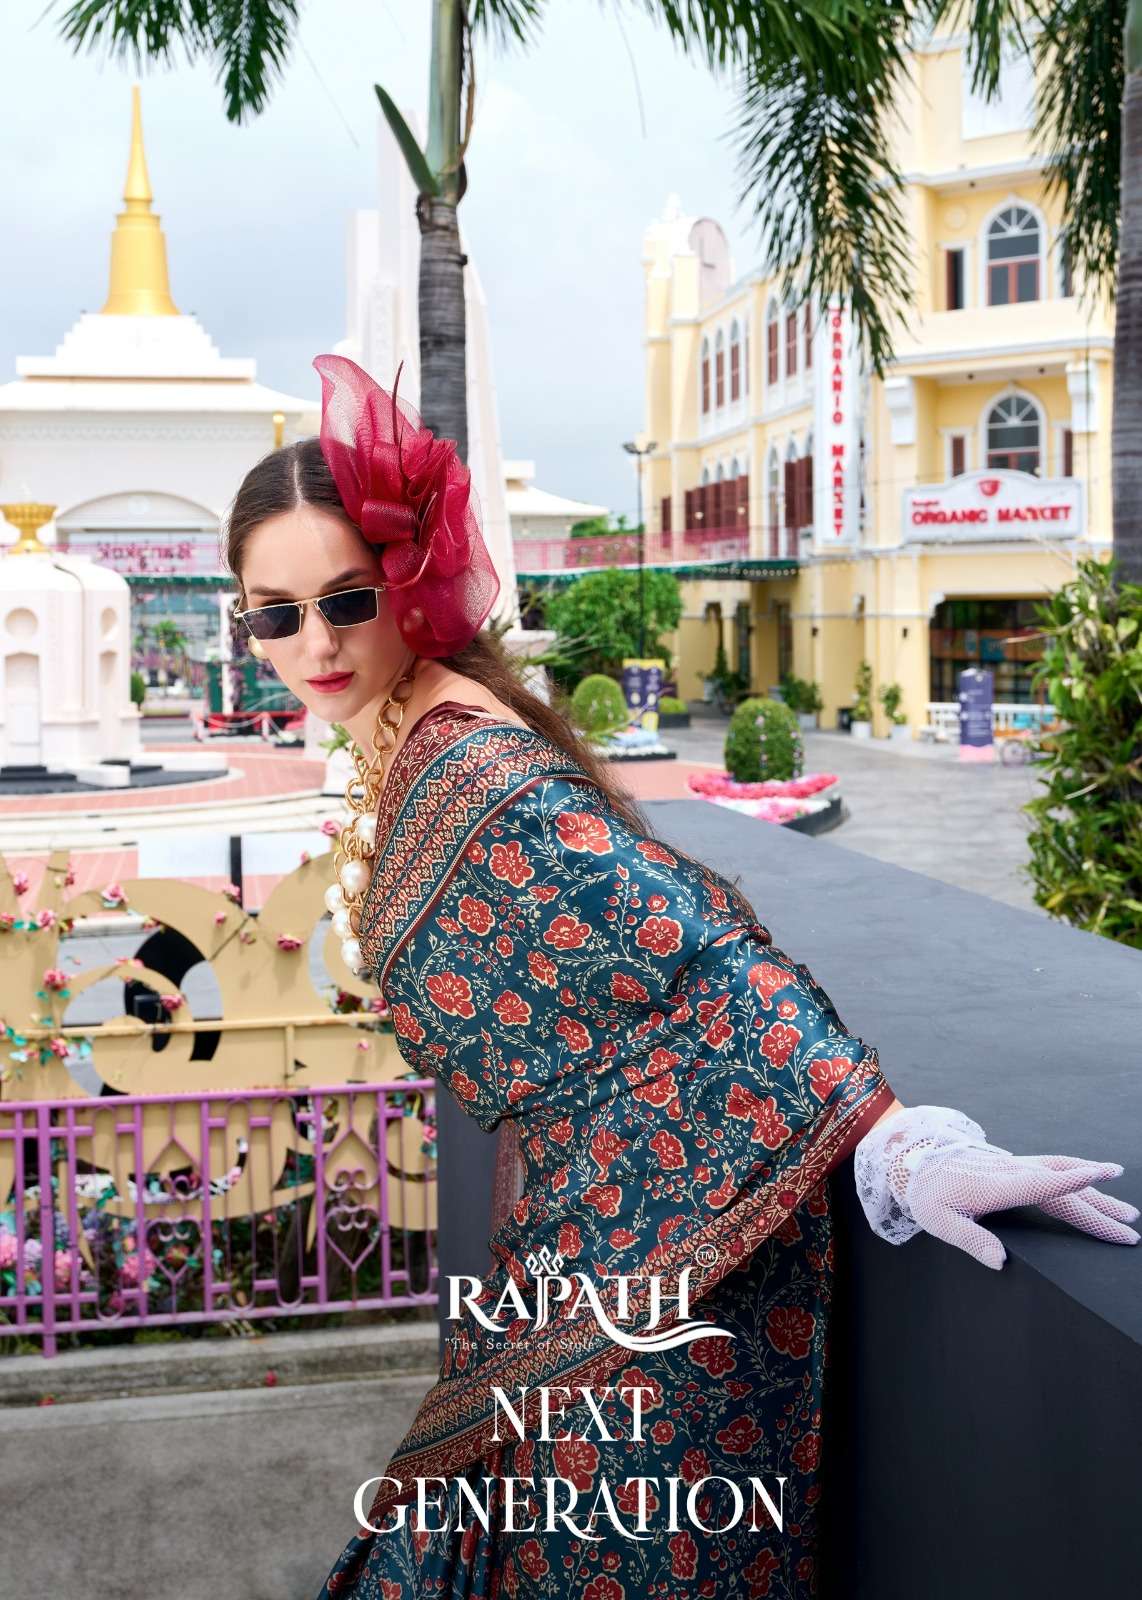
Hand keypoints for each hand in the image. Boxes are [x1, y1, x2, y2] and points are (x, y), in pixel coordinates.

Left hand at [906, 1143, 1139, 1270]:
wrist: (913, 1158)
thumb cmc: (925, 1192)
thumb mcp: (937, 1221)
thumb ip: (970, 1240)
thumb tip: (1001, 1262)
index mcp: (994, 1186)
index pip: (1038, 1183)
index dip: (1068, 1181)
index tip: (1097, 1176)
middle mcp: (1011, 1172)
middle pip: (1062, 1189)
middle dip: (1098, 1209)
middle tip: (1130, 1229)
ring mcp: (1015, 1166)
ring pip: (1063, 1176)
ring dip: (1096, 1192)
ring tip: (1126, 1210)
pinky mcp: (1015, 1165)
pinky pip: (1054, 1169)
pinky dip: (1078, 1175)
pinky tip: (1092, 1181)